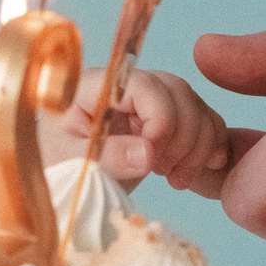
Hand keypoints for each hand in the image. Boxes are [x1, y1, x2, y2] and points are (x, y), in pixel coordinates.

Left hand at [46, 67, 232, 195]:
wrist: (63, 179)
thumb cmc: (57, 167)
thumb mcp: (72, 164)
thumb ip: (107, 156)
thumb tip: (148, 153)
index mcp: (96, 87)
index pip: (144, 86)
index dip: (160, 121)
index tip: (152, 159)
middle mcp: (127, 86)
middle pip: (177, 93)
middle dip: (181, 138)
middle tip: (163, 173)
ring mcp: (150, 100)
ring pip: (196, 107)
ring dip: (197, 147)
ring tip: (175, 179)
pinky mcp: (166, 119)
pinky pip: (204, 121)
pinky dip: (208, 146)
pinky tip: (193, 172)